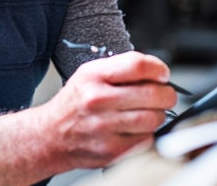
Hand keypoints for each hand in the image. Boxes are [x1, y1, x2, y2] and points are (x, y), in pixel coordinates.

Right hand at [38, 51, 177, 168]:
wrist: (50, 136)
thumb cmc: (75, 104)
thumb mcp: (89, 75)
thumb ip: (121, 69)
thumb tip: (157, 73)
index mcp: (93, 76)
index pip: (138, 65)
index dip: (159, 69)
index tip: (163, 74)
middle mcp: (97, 100)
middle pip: (152, 93)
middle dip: (166, 94)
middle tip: (165, 95)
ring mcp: (104, 127)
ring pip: (153, 119)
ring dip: (158, 115)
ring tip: (148, 112)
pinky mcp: (111, 150)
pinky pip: (146, 140)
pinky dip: (147, 134)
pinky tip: (134, 129)